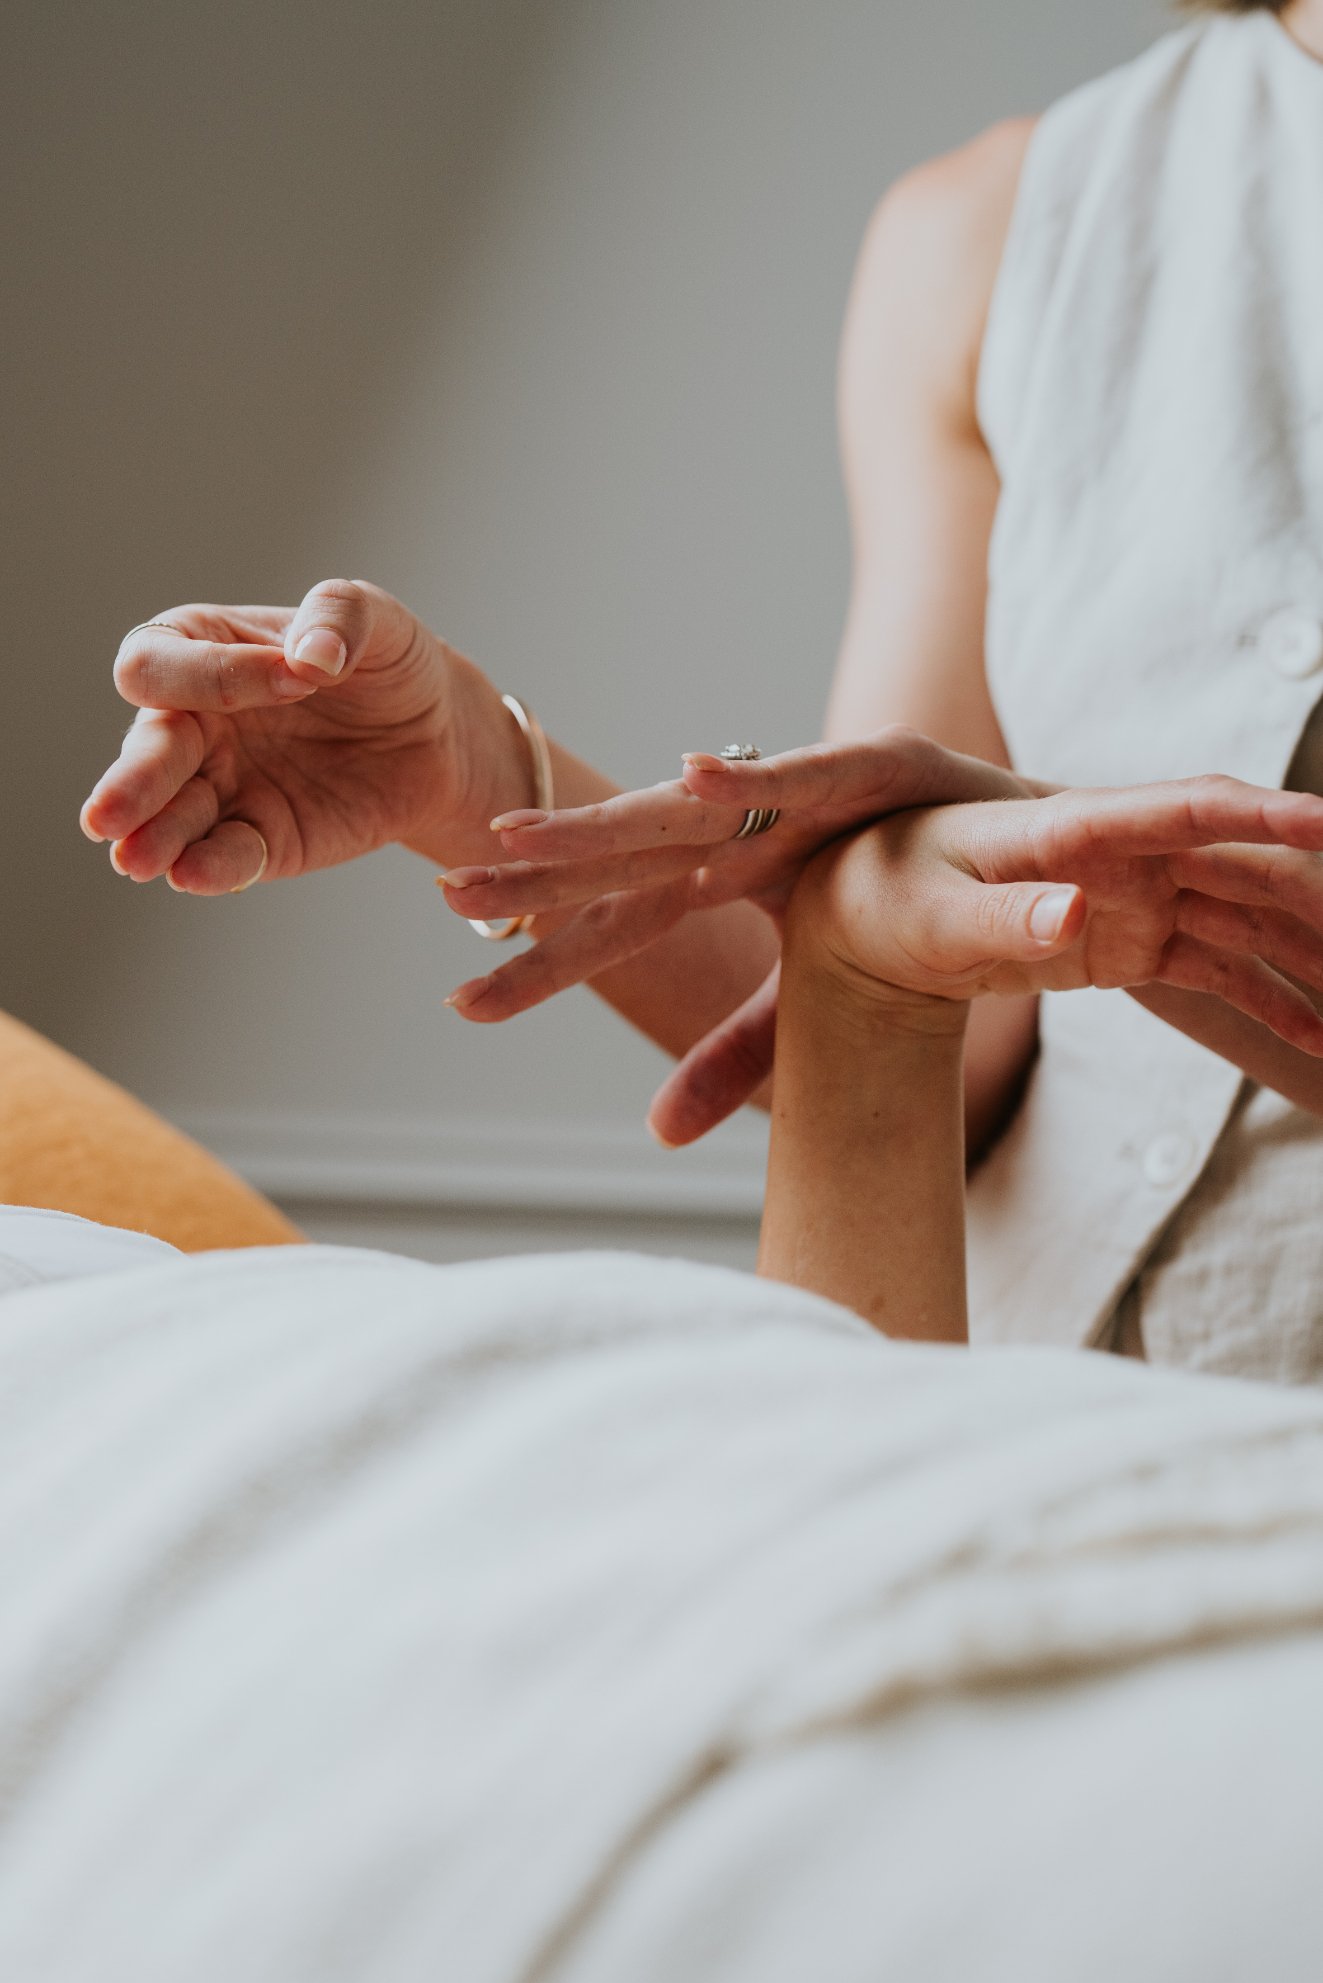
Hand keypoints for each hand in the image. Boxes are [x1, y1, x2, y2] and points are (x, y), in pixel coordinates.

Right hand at [80, 579, 528, 892]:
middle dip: (132, 782)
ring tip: (137, 860)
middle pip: (149, 749)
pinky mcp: (263, 839)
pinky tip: (192, 875)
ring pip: (171, 816)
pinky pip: (227, 856)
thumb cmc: (384, 661)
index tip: (296, 680)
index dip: (214, 674)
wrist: (436, 732)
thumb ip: (339, 616)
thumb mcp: (373, 617)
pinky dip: (211, 867)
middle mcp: (195, 722)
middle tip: (108, 814)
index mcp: (202, 650)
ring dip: (155, 837)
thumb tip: (312, 657)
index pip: (165, 662)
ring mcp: (223, 786)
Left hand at [436, 728, 1032, 1139]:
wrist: (1059, 866)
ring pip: (695, 811)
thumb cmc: (925, 920)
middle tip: (445, 896)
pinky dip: (758, 776)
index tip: (462, 1001)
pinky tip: (695, 774)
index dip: (545, 960)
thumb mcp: (819, 1000)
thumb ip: (739, 1051)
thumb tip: (652, 1135)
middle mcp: (754, 829)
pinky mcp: (883, 768)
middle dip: (540, 879)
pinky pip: (813, 777)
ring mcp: (810, 794)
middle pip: (631, 859)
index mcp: (730, 878)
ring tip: (526, 839)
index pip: (620, 923)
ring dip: (614, 823)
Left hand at [791, 777, 1322, 1044]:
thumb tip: (1080, 913)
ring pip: (1246, 921)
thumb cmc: (880, 897)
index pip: (1185, 810)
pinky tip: (1313, 1037)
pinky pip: (1216, 972)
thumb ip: (1003, 916)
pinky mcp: (1131, 943)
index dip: (1261, 815)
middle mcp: (1122, 856)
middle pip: (1244, 866)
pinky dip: (1265, 1002)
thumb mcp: (928, 916)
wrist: (859, 918)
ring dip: (1309, 955)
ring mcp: (1135, 898)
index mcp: (1074, 829)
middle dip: (1315, 895)